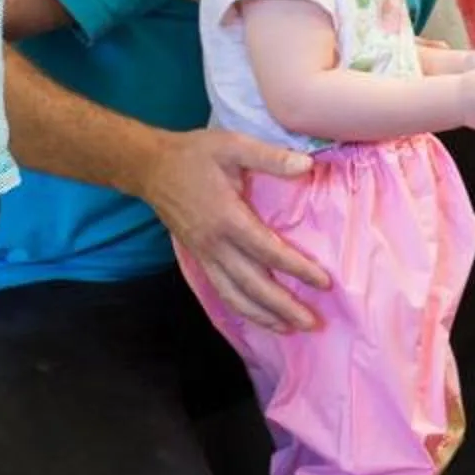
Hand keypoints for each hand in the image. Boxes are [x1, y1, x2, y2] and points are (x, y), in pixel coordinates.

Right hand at [146, 126, 327, 331]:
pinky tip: (259, 316)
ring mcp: (204, 255)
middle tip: (312, 323)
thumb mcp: (233, 145)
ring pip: (234, 296)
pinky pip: (221, 291)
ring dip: (263, 316)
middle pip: (253, 285)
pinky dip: (242, 308)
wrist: (150, 167)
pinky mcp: (199, 258)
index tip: (324, 282)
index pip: (268, 252)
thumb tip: (307, 165)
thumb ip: (270, 157)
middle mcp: (215, 245)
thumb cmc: (194, 155)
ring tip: (290, 329)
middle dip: (283, 307)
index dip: (297, 269)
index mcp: (227, 218)